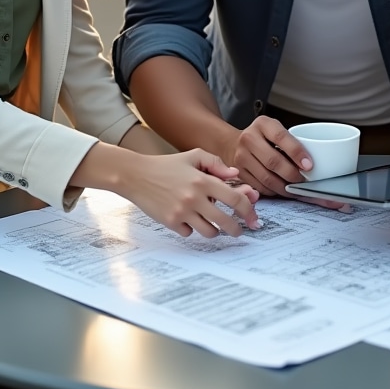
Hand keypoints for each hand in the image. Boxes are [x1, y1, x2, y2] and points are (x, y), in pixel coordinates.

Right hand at [120, 148, 259, 237]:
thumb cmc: (166, 164)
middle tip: (240, 231)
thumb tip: (234, 174)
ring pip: (209, 231)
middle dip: (237, 229)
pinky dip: (192, 229)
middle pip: (225, 221)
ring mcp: (182, 212)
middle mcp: (194, 198)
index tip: (254, 218)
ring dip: (216, 231)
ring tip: (215, 225)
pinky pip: (189, 233)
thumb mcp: (193, 155)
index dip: (249, 210)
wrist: (136, 175)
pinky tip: (189, 219)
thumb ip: (216, 163)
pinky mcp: (170, 222)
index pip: (235, 199)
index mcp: (203, 180)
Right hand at [223, 115, 312, 196]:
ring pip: (266, 178)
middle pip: (273, 161)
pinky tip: (283, 190)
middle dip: (292, 174)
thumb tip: (309, 164)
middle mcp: (249, 139)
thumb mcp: (274, 129)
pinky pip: (260, 187)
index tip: (309, 165)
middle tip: (304, 180)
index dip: (296, 152)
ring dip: (285, 187)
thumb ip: (288, 141)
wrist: (232, 144)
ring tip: (296, 189)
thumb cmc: (261, 137)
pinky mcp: (238, 173)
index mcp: (262, 124)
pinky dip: (274, 191)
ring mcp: (241, 157)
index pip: (281, 137)